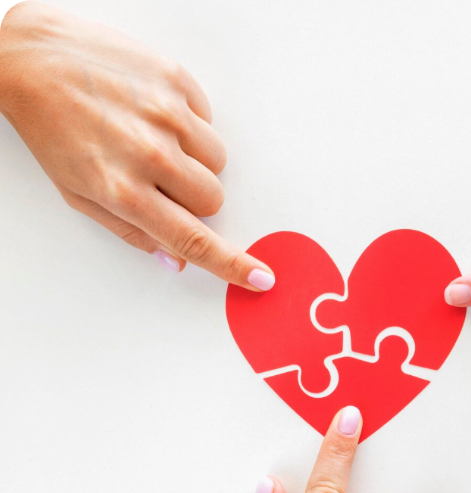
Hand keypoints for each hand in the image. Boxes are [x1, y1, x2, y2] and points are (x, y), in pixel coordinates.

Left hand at [0, 1, 273, 289]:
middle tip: (159, 178)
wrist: (30, 57)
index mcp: (121, 189)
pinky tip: (152, 112)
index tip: (259, 276)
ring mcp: (166, 114)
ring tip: (153, 139)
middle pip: (213, 199)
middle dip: (193, 197)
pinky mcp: (176, 82)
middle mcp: (148, 153)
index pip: (192, 237)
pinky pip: (208, 120)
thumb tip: (174, 258)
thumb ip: (130, 230)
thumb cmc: (49, 125)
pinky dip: (188, 123)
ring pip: (217, 161)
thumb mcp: (76, 191)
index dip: (231, 262)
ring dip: (194, 159)